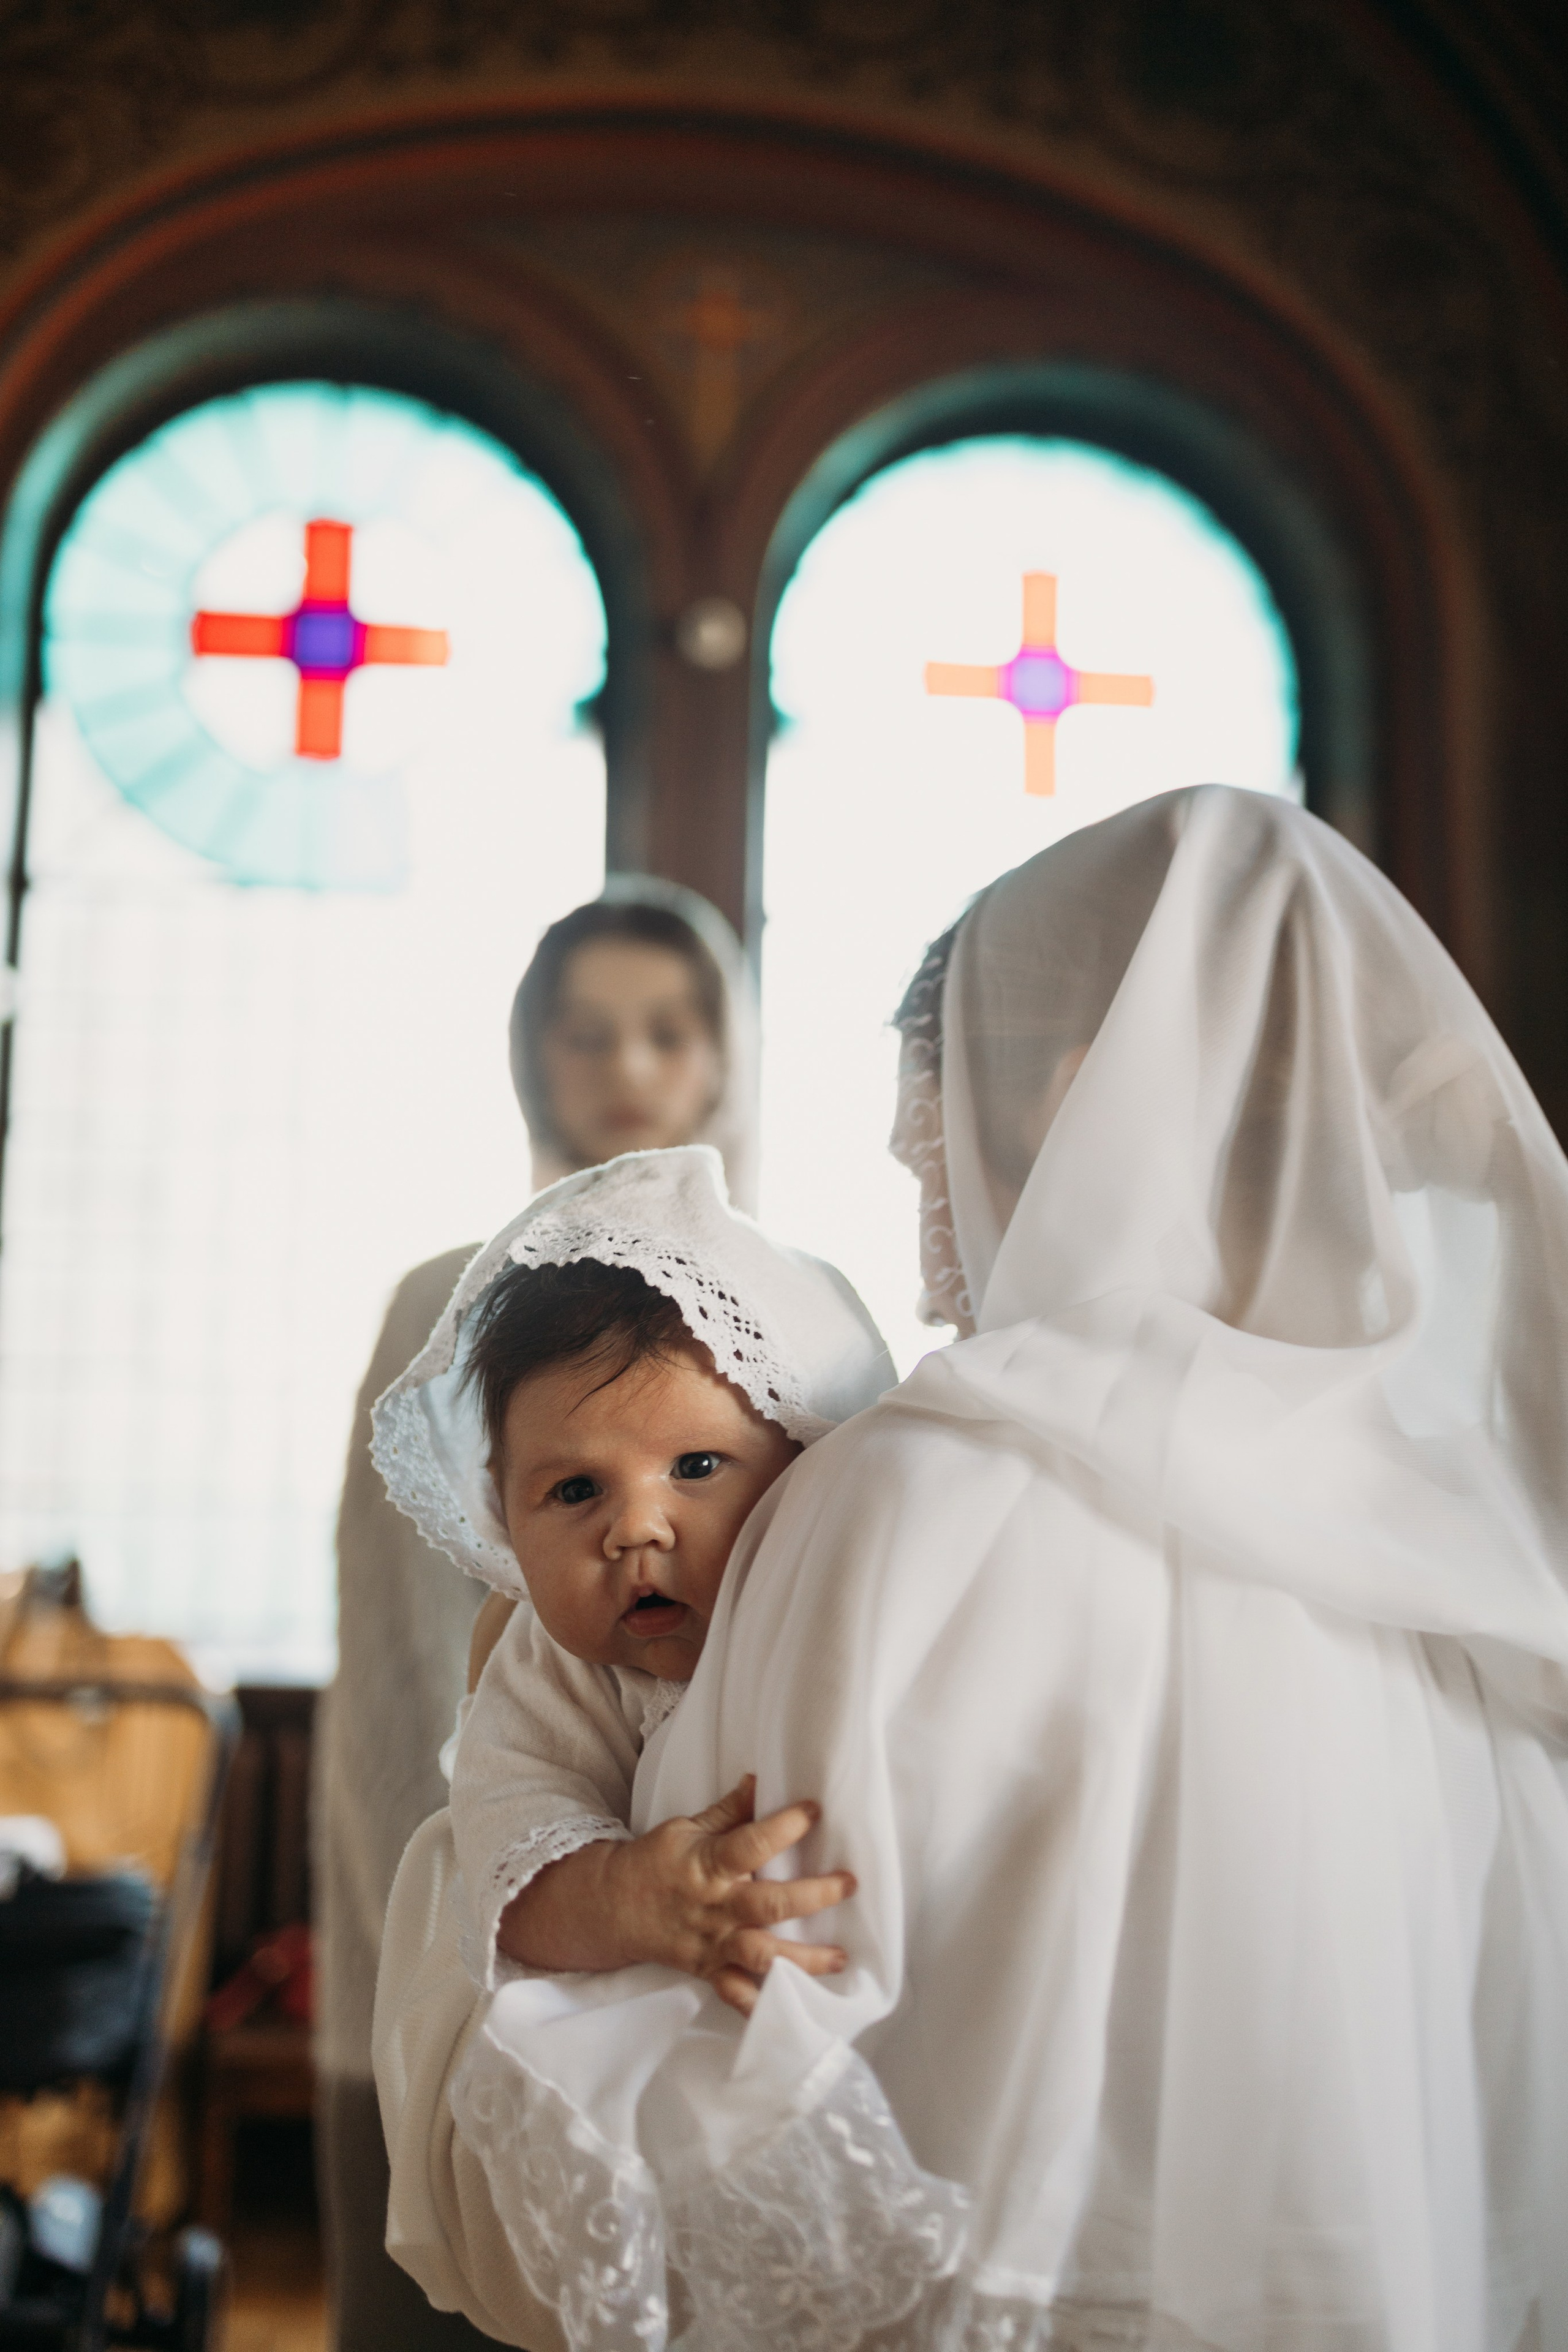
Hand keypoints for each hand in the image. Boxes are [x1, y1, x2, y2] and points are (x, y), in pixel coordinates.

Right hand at [496, 1775, 854, 2014]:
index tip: (815, 1810)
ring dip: (803, 1961)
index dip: (784, 1827)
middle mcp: (715, 1907)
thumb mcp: (687, 1827)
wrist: (613, 1907)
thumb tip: (760, 1779)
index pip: (751, 1844)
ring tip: (840, 1958)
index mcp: (708, 1865)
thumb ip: (728, 1810)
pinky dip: (762, 2006)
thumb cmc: (655, 1861)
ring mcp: (713, 1944)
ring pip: (762, 1957)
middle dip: (813, 1896)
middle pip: (768, 1905)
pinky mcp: (709, 1970)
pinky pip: (737, 1994)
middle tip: (849, 1884)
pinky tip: (794, 2009)